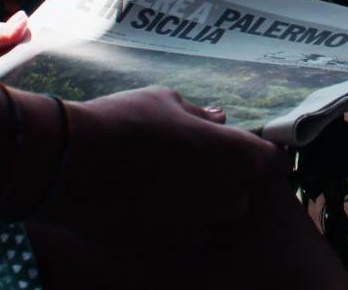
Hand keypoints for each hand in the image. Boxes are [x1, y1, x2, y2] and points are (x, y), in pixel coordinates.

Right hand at [30, 87, 285, 250]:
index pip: (276, 159)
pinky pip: (192, 232)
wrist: (71, 165)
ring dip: (206, 198)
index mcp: (238, 155)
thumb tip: (218, 118)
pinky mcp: (172, 246)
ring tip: (170, 176)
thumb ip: (201, 114)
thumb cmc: (125, 121)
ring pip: (219, 213)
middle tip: (195, 154)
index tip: (255, 145)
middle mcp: (229, 196)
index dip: (267, 151)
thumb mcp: (167, 102)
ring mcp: (202, 227)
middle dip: (228, 172)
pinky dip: (182, 218)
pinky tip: (154, 199)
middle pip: (245, 187)